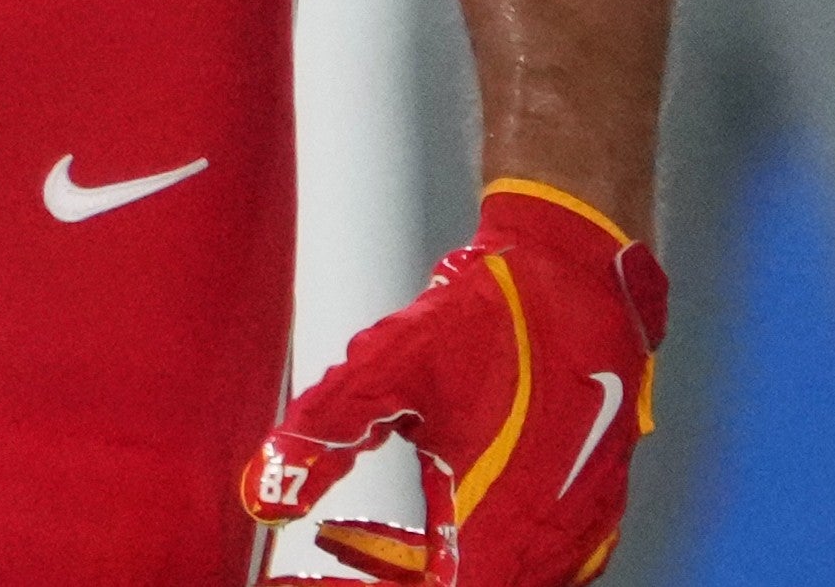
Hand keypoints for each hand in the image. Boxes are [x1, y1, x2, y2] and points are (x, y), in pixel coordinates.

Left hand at [244, 181, 667, 582]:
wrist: (574, 278)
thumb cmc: (489, 320)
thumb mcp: (391, 368)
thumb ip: (326, 433)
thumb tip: (260, 498)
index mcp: (509, 532)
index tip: (290, 583)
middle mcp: (550, 551)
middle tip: (303, 573)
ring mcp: (569, 537)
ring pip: (470, 579)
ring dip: (397, 575)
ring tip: (328, 549)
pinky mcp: (572, 515)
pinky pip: (498, 557)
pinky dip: (430, 555)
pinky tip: (368, 536)